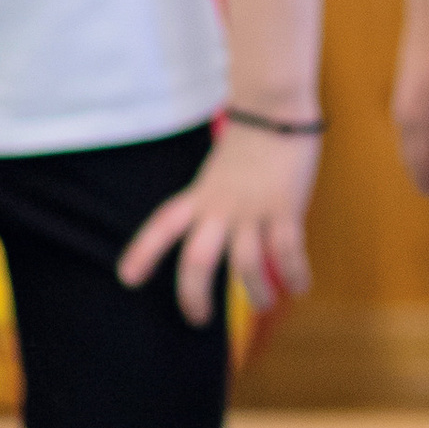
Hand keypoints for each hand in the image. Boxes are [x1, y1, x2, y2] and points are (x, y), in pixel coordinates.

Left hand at [118, 116, 317, 324]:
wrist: (275, 108)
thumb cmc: (251, 143)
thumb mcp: (219, 174)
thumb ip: (217, 205)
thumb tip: (227, 243)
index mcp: (200, 196)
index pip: (163, 226)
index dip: (143, 253)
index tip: (127, 278)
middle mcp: (220, 207)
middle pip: (198, 260)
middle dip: (194, 295)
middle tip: (197, 319)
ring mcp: (252, 209)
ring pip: (245, 265)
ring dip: (256, 294)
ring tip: (266, 305)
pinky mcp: (285, 208)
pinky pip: (287, 252)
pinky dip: (295, 275)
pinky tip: (300, 288)